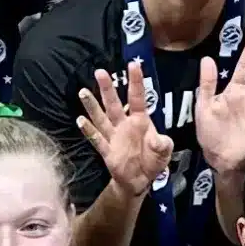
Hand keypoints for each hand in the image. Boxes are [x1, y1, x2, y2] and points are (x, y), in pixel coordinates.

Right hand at [78, 60, 173, 194]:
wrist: (140, 181)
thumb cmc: (153, 161)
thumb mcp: (164, 151)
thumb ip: (162, 144)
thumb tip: (157, 140)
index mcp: (140, 121)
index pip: (137, 98)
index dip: (135, 82)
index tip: (132, 64)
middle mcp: (124, 125)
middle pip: (114, 104)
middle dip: (107, 89)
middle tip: (100, 72)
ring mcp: (114, 137)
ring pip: (102, 118)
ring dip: (92, 106)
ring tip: (83, 91)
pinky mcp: (107, 151)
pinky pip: (97, 139)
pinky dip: (88, 130)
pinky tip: (80, 120)